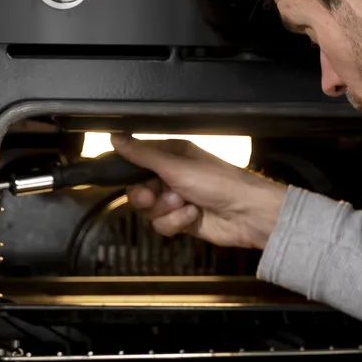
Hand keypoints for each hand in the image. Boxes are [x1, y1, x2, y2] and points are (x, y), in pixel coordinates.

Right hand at [111, 134, 287, 248]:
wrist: (247, 214)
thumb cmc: (218, 182)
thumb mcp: (176, 166)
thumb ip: (143, 155)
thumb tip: (114, 137)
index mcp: (172, 156)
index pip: (137, 161)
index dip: (129, 171)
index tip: (124, 176)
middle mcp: (173, 177)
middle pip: (139, 189)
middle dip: (145, 196)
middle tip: (151, 196)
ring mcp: (177, 200)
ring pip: (150, 210)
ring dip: (165, 210)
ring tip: (185, 204)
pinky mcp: (183, 222)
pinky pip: (162, 225)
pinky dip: (176, 222)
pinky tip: (193, 216)